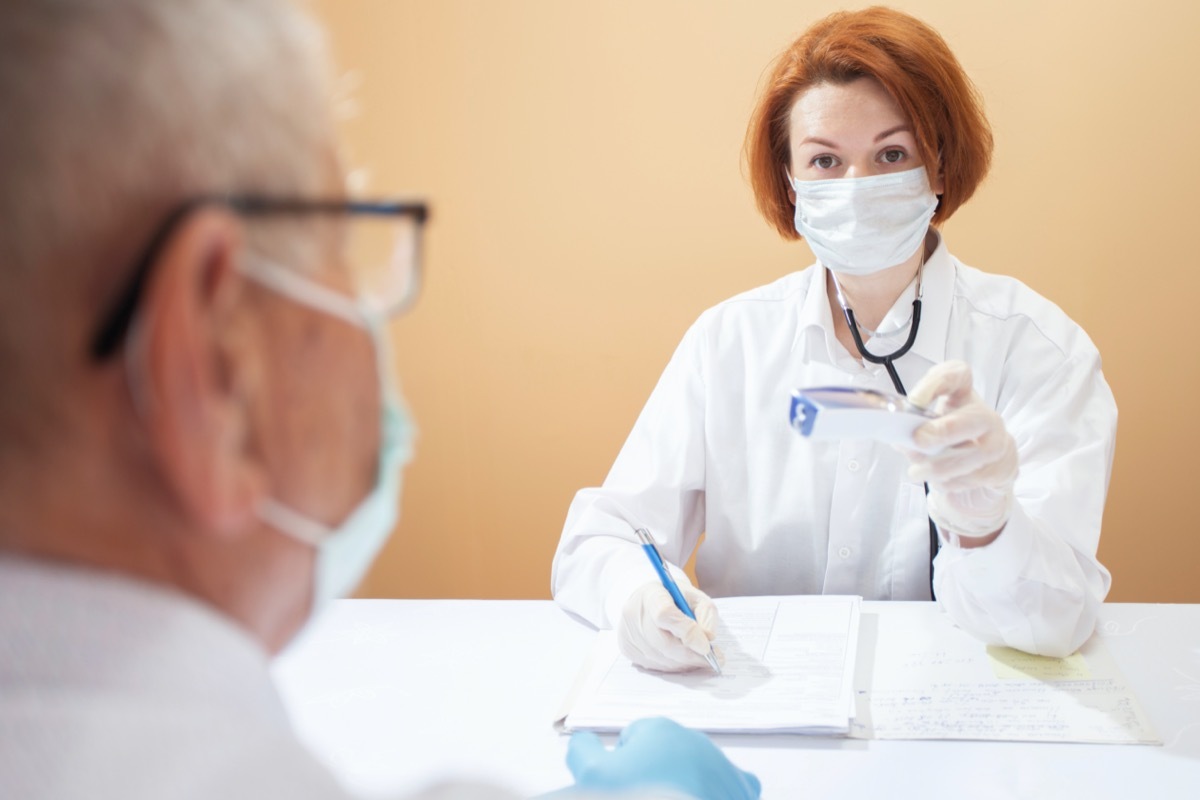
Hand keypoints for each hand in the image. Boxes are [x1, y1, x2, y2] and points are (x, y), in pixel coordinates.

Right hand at [566, 717, 760, 799]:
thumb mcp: (592, 774)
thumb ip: (582, 749)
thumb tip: (583, 739)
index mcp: (659, 728)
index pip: (632, 740)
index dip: (622, 765)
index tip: (626, 784)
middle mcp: (695, 739)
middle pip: (665, 752)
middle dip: (655, 771)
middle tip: (649, 796)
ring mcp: (721, 763)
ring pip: (697, 767)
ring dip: (685, 782)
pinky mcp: (740, 788)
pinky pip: (731, 783)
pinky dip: (719, 793)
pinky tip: (704, 799)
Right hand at [617, 582, 720, 671]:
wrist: (646, 600)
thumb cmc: (673, 598)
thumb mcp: (695, 597)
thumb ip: (706, 614)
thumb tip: (708, 638)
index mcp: (652, 594)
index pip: (666, 615)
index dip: (687, 633)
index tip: (707, 647)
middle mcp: (634, 614)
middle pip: (664, 643)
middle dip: (691, 655)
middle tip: (712, 660)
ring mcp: (628, 633)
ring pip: (661, 659)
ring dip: (684, 663)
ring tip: (698, 658)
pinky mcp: (627, 648)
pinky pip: (654, 666)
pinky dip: (672, 666)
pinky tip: (681, 658)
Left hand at [906, 361, 1018, 539]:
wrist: (982, 469)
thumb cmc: (949, 440)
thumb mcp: (929, 428)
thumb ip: (915, 429)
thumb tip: (901, 441)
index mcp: (963, 397)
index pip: (957, 374)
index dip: (937, 382)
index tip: (915, 399)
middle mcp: (986, 416)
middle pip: (974, 418)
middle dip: (944, 431)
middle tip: (918, 440)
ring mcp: (1000, 442)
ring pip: (973, 455)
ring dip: (940, 466)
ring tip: (917, 472)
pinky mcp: (1004, 468)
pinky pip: (974, 478)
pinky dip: (951, 482)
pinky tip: (940, 481)